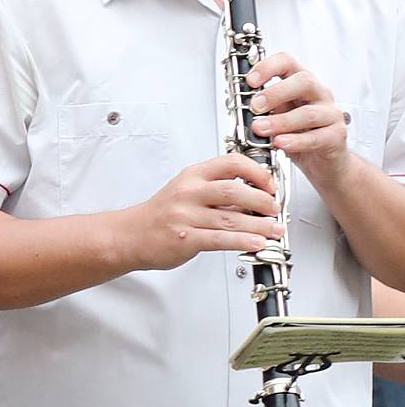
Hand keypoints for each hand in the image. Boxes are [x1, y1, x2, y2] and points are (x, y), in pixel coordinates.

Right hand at [138, 154, 284, 263]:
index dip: (256, 172)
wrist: (131, 234)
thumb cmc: (161, 213)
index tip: (270, 184)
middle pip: (234, 191)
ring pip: (231, 219)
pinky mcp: (186, 238)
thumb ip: (217, 192)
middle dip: (262, 200)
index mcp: (193, 175)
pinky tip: (257, 244)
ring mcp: (186, 216)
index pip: (231, 163)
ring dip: (259, 226)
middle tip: (275, 208)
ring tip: (275, 229)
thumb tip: (253, 198)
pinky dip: (243, 242)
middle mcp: (189, 192)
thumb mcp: (187, 191)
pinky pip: (220, 239)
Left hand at [250, 51, 349, 185]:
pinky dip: (296, 141)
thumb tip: (242, 105)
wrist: (323, 162)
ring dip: (280, 121)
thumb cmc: (299, 133)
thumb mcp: (278, 116)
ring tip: (260, 129)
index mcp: (302, 82)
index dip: (268, 67)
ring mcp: (331, 114)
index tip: (250, 81)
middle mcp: (319, 93)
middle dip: (275, 93)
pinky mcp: (336, 137)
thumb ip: (265, 108)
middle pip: (303, 81)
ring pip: (308, 113)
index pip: (288, 62)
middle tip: (255, 106)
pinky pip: (316, 137)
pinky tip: (280, 143)